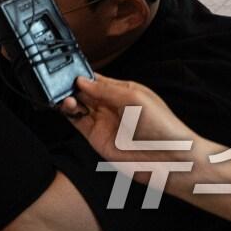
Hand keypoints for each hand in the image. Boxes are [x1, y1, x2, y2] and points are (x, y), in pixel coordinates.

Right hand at [61, 75, 202, 169]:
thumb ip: (106, 89)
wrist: (169, 160)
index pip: (97, 79)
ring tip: (66, 97)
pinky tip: (66, 106)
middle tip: (61, 82)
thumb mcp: (134, 99)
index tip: (68, 69)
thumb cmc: (162, 127)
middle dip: (73, 85)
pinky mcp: (97, 138)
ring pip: (79, 106)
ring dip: (69, 99)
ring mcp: (103, 122)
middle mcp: (111, 106)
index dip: (83, 74)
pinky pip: (78, 122)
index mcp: (123, 91)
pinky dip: (68, 113)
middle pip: (85, 91)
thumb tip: (82, 80)